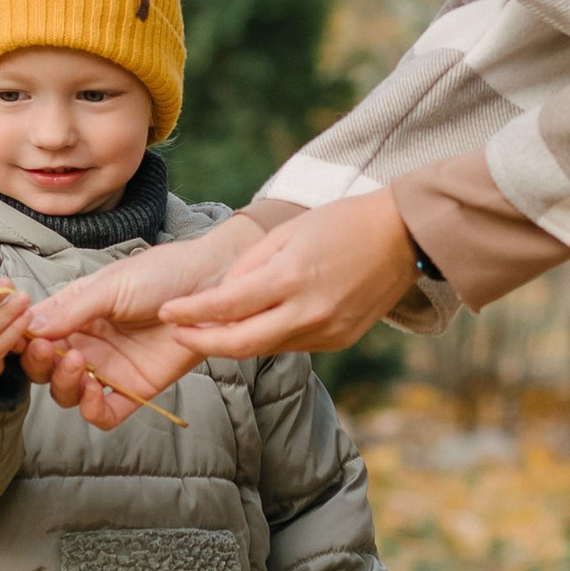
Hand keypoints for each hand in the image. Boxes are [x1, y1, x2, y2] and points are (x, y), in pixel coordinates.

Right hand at [23, 217, 256, 428]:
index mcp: (75, 314)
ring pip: (69, 393)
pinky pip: (105, 413)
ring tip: (75, 362)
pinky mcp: (136, 388)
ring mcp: (110, 368)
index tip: (14, 338)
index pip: (34, 335)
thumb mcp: (110, 286)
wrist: (211, 285)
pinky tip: (93, 391)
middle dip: (37, 365)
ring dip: (63, 384)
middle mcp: (88, 343)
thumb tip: (29, 327)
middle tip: (44, 351)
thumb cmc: (162, 274)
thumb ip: (71, 310)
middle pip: (45, 369)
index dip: (20, 341)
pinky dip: (91, 410)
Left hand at [151, 192, 417, 360]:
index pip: (226, 306)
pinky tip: (257, 323)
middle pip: (240, 344)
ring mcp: (326, 331)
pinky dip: (269, 336)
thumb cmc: (342, 222)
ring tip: (210, 327)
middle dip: (202, 342)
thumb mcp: (287, 232)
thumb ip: (249, 266)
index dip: (190, 313)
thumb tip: (221, 296)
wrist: (404, 238)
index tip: (166, 312)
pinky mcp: (339, 340)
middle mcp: (308, 311)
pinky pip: (292, 345)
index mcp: (291, 277)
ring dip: (234, 340)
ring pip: (265, 347)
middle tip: (178, 333)